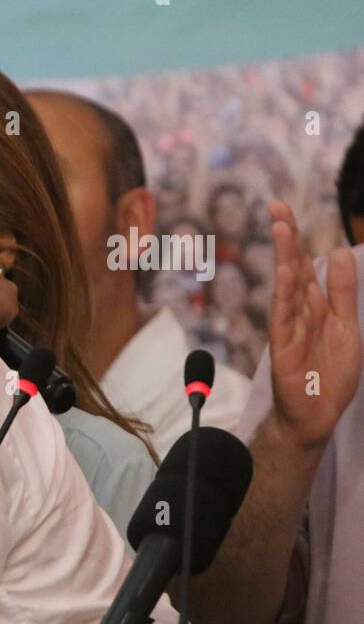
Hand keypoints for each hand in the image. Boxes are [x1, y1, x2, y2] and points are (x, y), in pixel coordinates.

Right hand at [266, 200, 359, 448]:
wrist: (316, 416)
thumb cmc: (329, 374)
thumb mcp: (346, 325)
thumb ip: (342, 291)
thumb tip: (339, 252)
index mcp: (313, 306)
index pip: (303, 265)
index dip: (297, 238)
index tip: (285, 210)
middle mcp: (299, 314)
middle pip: (291, 269)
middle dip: (286, 239)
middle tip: (277, 207)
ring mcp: (289, 331)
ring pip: (286, 288)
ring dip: (284, 258)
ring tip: (280, 229)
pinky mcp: (284, 351)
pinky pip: (284, 319)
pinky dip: (285, 296)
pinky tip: (285, 275)